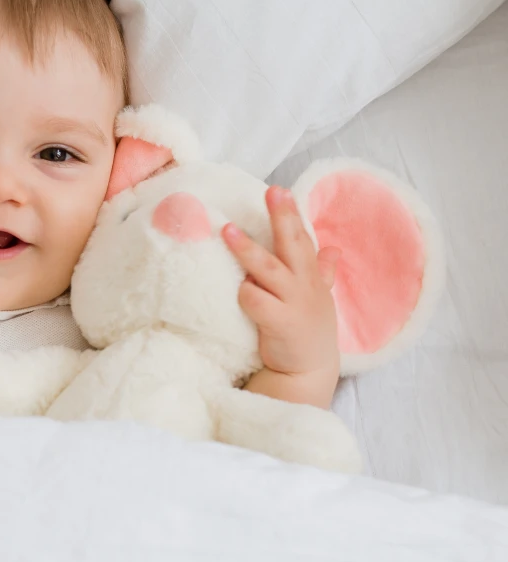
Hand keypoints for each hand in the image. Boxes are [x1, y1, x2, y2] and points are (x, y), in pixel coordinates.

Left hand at [221, 186, 340, 382]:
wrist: (307, 371)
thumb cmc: (307, 328)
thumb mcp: (319, 297)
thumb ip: (322, 272)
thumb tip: (333, 249)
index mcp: (311, 275)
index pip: (302, 238)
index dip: (292, 214)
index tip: (280, 190)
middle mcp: (304, 284)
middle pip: (292, 244)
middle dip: (282, 217)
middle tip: (271, 192)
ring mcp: (293, 303)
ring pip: (267, 269)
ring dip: (248, 249)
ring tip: (228, 231)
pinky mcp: (279, 323)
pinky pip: (255, 301)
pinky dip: (245, 293)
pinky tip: (239, 292)